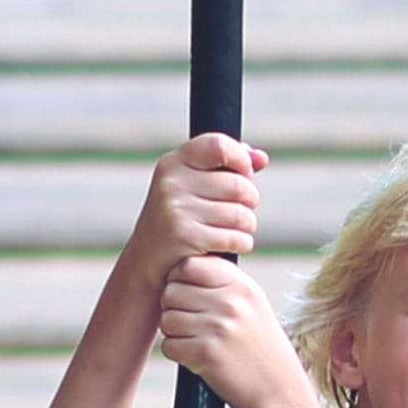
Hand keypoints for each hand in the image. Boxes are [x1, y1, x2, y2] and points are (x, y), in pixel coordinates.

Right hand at [126, 133, 268, 290]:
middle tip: (244, 211)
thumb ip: (226, 166)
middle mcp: (171, 184)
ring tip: (240, 229)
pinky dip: (242, 243)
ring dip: (249, 225)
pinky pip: (233, 237)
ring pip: (240, 214)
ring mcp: (176, 211)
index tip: (245, 174)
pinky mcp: (185, 238)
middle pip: (238, 185)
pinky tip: (235, 245)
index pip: (219, 145)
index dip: (241, 160)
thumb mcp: (191, 186)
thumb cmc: (177, 220)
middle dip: (251, 200)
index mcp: (173, 164)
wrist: (146, 262)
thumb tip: (261, 159)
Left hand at [158, 256, 303, 407]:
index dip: (179, 280)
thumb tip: (183, 263)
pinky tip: (196, 357)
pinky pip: (169, 346)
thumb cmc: (258, 345)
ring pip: (167, 320)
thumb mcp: (251, 303)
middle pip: (171, 292)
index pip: (188, 265)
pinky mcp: (207, 354)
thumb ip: (223, 281)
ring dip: (174, 333)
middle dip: (173, 308)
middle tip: (190, 323)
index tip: (188, 296)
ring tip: (195, 340)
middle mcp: (230, 302)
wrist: (276, 388)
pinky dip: (178, 354)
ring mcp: (218, 327)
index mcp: (239, 284)